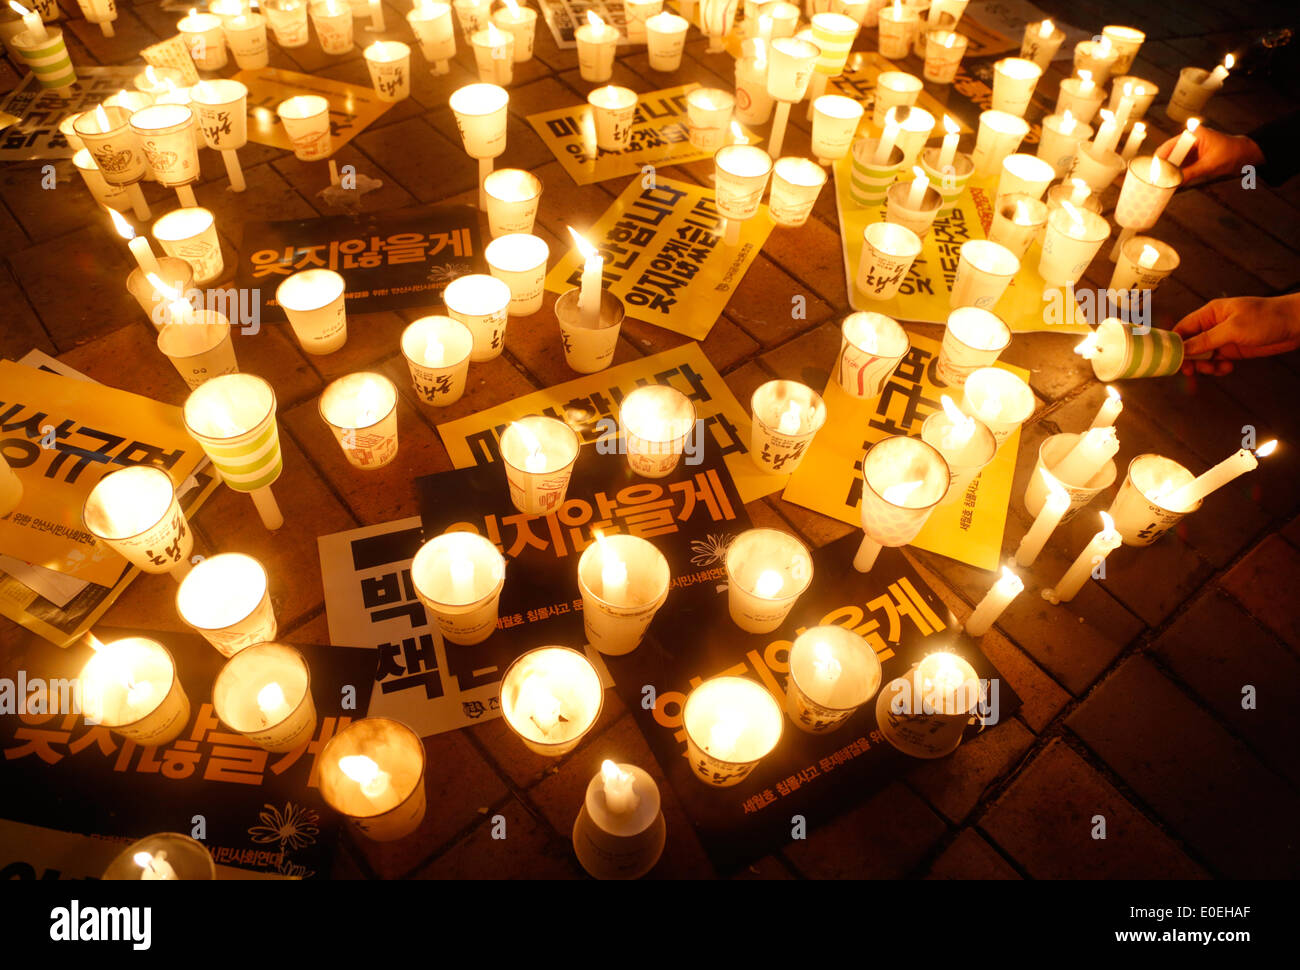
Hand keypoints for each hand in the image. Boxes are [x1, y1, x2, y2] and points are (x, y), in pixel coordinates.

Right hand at [1156, 127, 1264, 183]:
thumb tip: (1174, 183)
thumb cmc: (1232, 153)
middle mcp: (1188, 141)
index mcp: (1192, 135)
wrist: (1245, 154)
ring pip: (1172, 162)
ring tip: (1161, 185)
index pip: (1169, 147)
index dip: (1159, 160)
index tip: (1153, 173)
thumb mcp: (1210, 165)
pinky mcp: (1191, 158)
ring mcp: (1189, 150)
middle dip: (1161, 168)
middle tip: (1155, 182)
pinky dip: (1175, 175)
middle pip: (1167, 155)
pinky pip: (1179, 167)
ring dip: (1167, 173)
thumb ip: (1190, 173)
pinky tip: (1170, 183)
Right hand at [1174, 293, 1299, 374]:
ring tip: (1216, 368)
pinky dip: (1218, 368)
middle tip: (1191, 371)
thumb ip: (1206, 339)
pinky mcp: (1233, 350)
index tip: (1169, 359)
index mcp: (1210, 313)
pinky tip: (1227, 367)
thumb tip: (1183, 349)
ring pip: (1202, 356)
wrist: (1296, 324)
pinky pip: (1216, 362)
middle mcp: (1213, 326)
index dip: (1173, 343)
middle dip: (1189, 359)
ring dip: (1205, 366)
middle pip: (1189, 345)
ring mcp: (1223, 338)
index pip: (1182, 328)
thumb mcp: (1234, 328)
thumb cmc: (1268, 317)